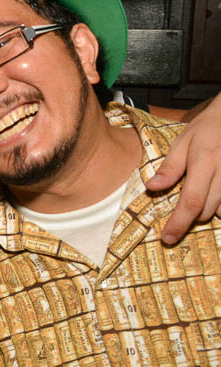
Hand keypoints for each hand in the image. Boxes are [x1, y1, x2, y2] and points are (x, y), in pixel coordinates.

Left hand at [146, 95, 220, 243]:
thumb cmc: (207, 129)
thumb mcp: (183, 142)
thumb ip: (170, 167)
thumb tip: (152, 188)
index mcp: (204, 163)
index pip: (191, 201)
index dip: (179, 223)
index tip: (167, 237)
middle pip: (205, 210)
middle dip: (189, 215)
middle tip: (181, 205)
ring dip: (207, 209)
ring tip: (200, 191)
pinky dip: (220, 204)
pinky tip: (213, 192)